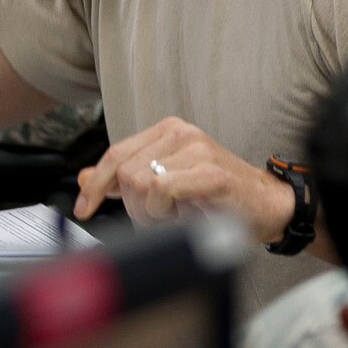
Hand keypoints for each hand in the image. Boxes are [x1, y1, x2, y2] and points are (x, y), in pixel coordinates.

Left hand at [74, 118, 294, 245]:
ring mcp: (197, 148)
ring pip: (140, 183)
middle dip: (134, 206)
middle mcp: (180, 132)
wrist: (265, 206)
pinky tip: (186, 213)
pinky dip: (166, 210)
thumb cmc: (216, 199)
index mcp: (166, 131)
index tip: (84, 208)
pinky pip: (162, 190)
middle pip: (124, 173)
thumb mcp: (162, 186)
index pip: (115, 154)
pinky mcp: (211, 171)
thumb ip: (123, 180)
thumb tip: (82, 178)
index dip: (95, 184)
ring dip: (153, 212)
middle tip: (161, 216)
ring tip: (178, 213)